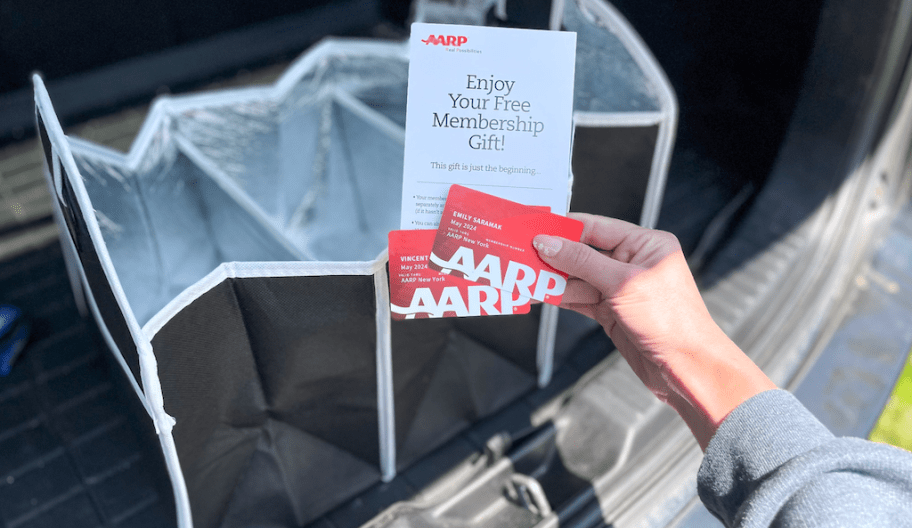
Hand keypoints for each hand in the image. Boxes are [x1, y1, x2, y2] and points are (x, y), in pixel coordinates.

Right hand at [534, 213, 775, 448]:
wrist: (686, 369)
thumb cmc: (672, 321)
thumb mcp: (622, 284)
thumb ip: (582, 261)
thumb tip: (549, 242)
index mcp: (646, 244)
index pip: (597, 228)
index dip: (564, 228)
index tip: (535, 228)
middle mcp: (633, 263)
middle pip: (583, 252)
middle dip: (553, 254)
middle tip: (522, 252)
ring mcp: (620, 289)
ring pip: (577, 277)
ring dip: (551, 278)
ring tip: (523, 274)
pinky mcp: (611, 312)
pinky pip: (578, 298)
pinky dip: (558, 296)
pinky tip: (539, 293)